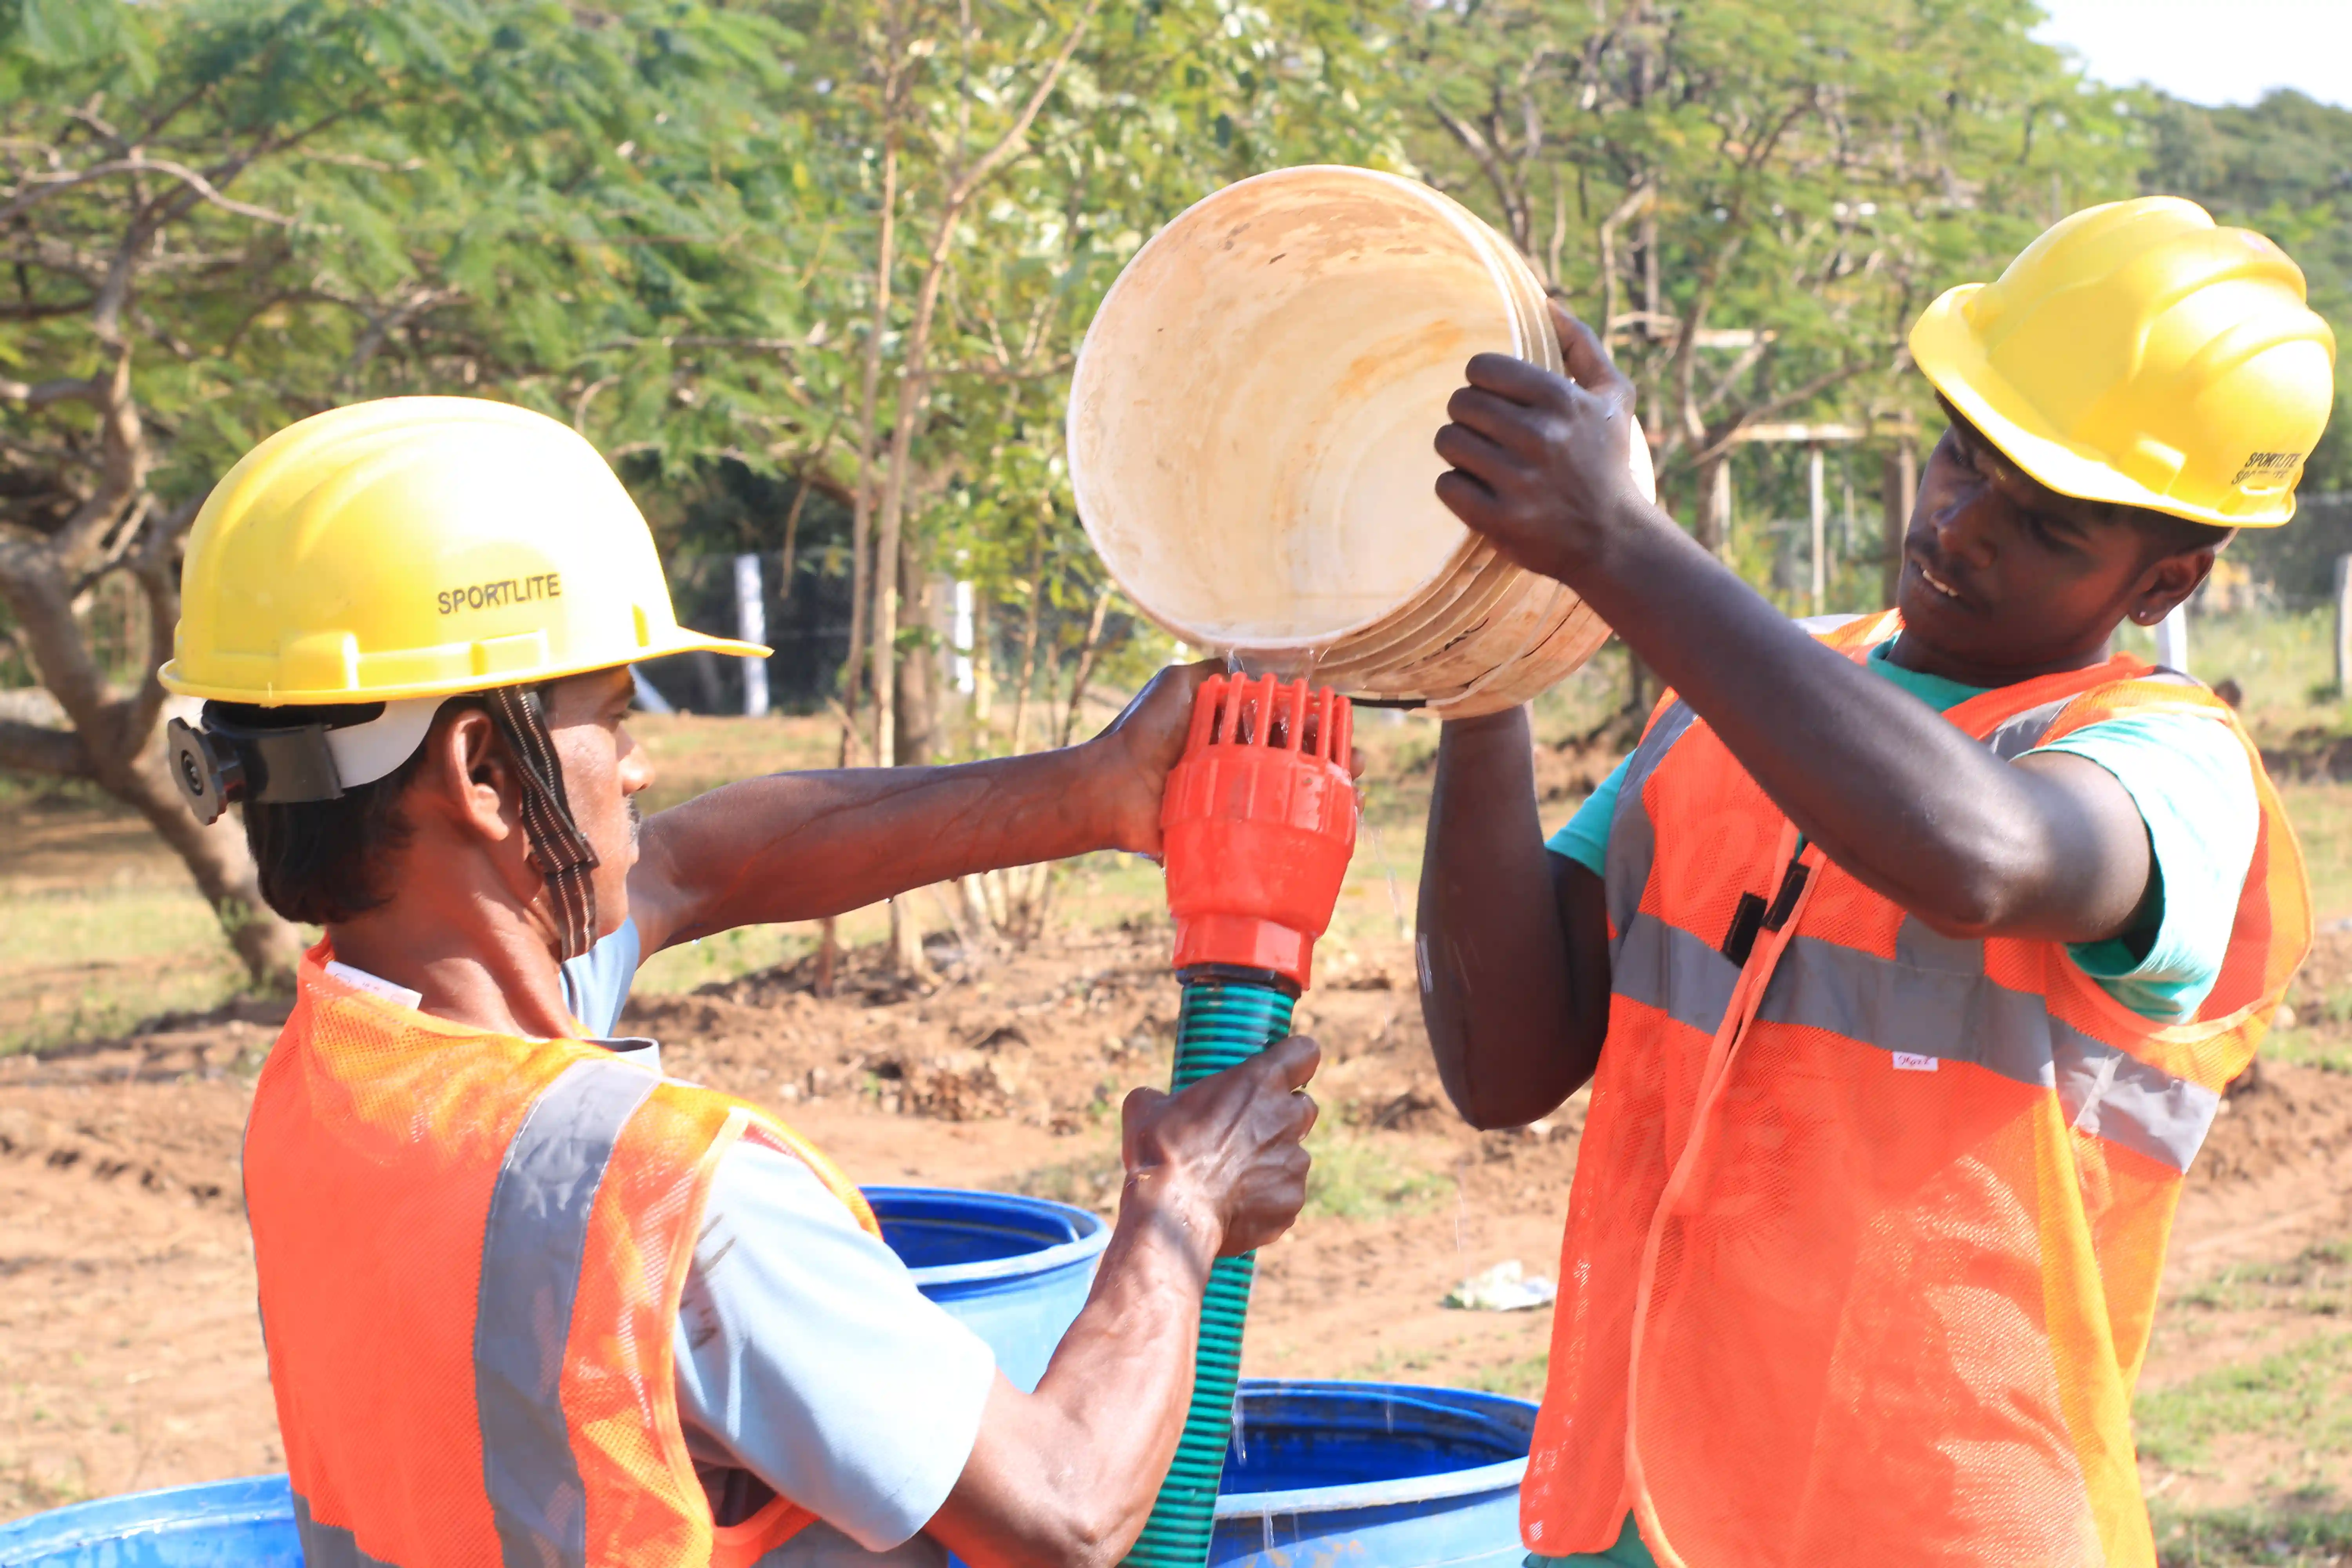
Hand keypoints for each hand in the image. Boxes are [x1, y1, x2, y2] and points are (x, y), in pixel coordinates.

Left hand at [1085, 661, 1370, 856]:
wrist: (1109, 785)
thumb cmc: (1141, 731)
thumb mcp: (1178, 684)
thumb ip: (1216, 673)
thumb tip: (1257, 669)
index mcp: (1230, 733)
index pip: (1286, 729)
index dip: (1318, 730)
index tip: (1342, 732)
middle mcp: (1236, 767)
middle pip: (1297, 766)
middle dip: (1332, 767)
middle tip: (1356, 769)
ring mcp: (1233, 801)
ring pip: (1291, 801)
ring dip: (1327, 801)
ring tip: (1353, 802)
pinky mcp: (1226, 831)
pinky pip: (1269, 833)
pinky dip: (1300, 833)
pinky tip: (1326, 832)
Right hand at [1120, 1034, 1319, 1257]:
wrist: (1173, 1213)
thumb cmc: (1160, 1152)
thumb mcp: (1146, 1107)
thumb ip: (1161, 1096)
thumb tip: (1152, 1100)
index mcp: (1259, 1082)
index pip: (1305, 1051)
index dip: (1295, 1060)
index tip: (1280, 1070)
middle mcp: (1286, 1118)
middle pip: (1305, 1105)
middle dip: (1284, 1114)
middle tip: (1249, 1128)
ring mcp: (1295, 1162)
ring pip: (1294, 1155)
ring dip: (1271, 1160)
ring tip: (1232, 1176)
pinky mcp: (1292, 1201)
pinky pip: (1285, 1194)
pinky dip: (1267, 1198)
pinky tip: (1236, 1205)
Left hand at [1434, 302, 1656, 579]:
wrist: (1614, 539)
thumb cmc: (1607, 461)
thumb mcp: (1613, 397)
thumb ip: (1581, 346)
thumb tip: (1547, 303)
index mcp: (1562, 401)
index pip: (1481, 368)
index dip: (1481, 383)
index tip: (1496, 401)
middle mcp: (1541, 437)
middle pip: (1459, 404)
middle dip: (1468, 418)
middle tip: (1490, 436)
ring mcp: (1519, 481)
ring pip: (1447, 441)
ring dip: (1459, 451)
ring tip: (1485, 463)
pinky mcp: (1499, 519)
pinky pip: (1445, 484)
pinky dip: (1457, 488)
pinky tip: (1481, 491)